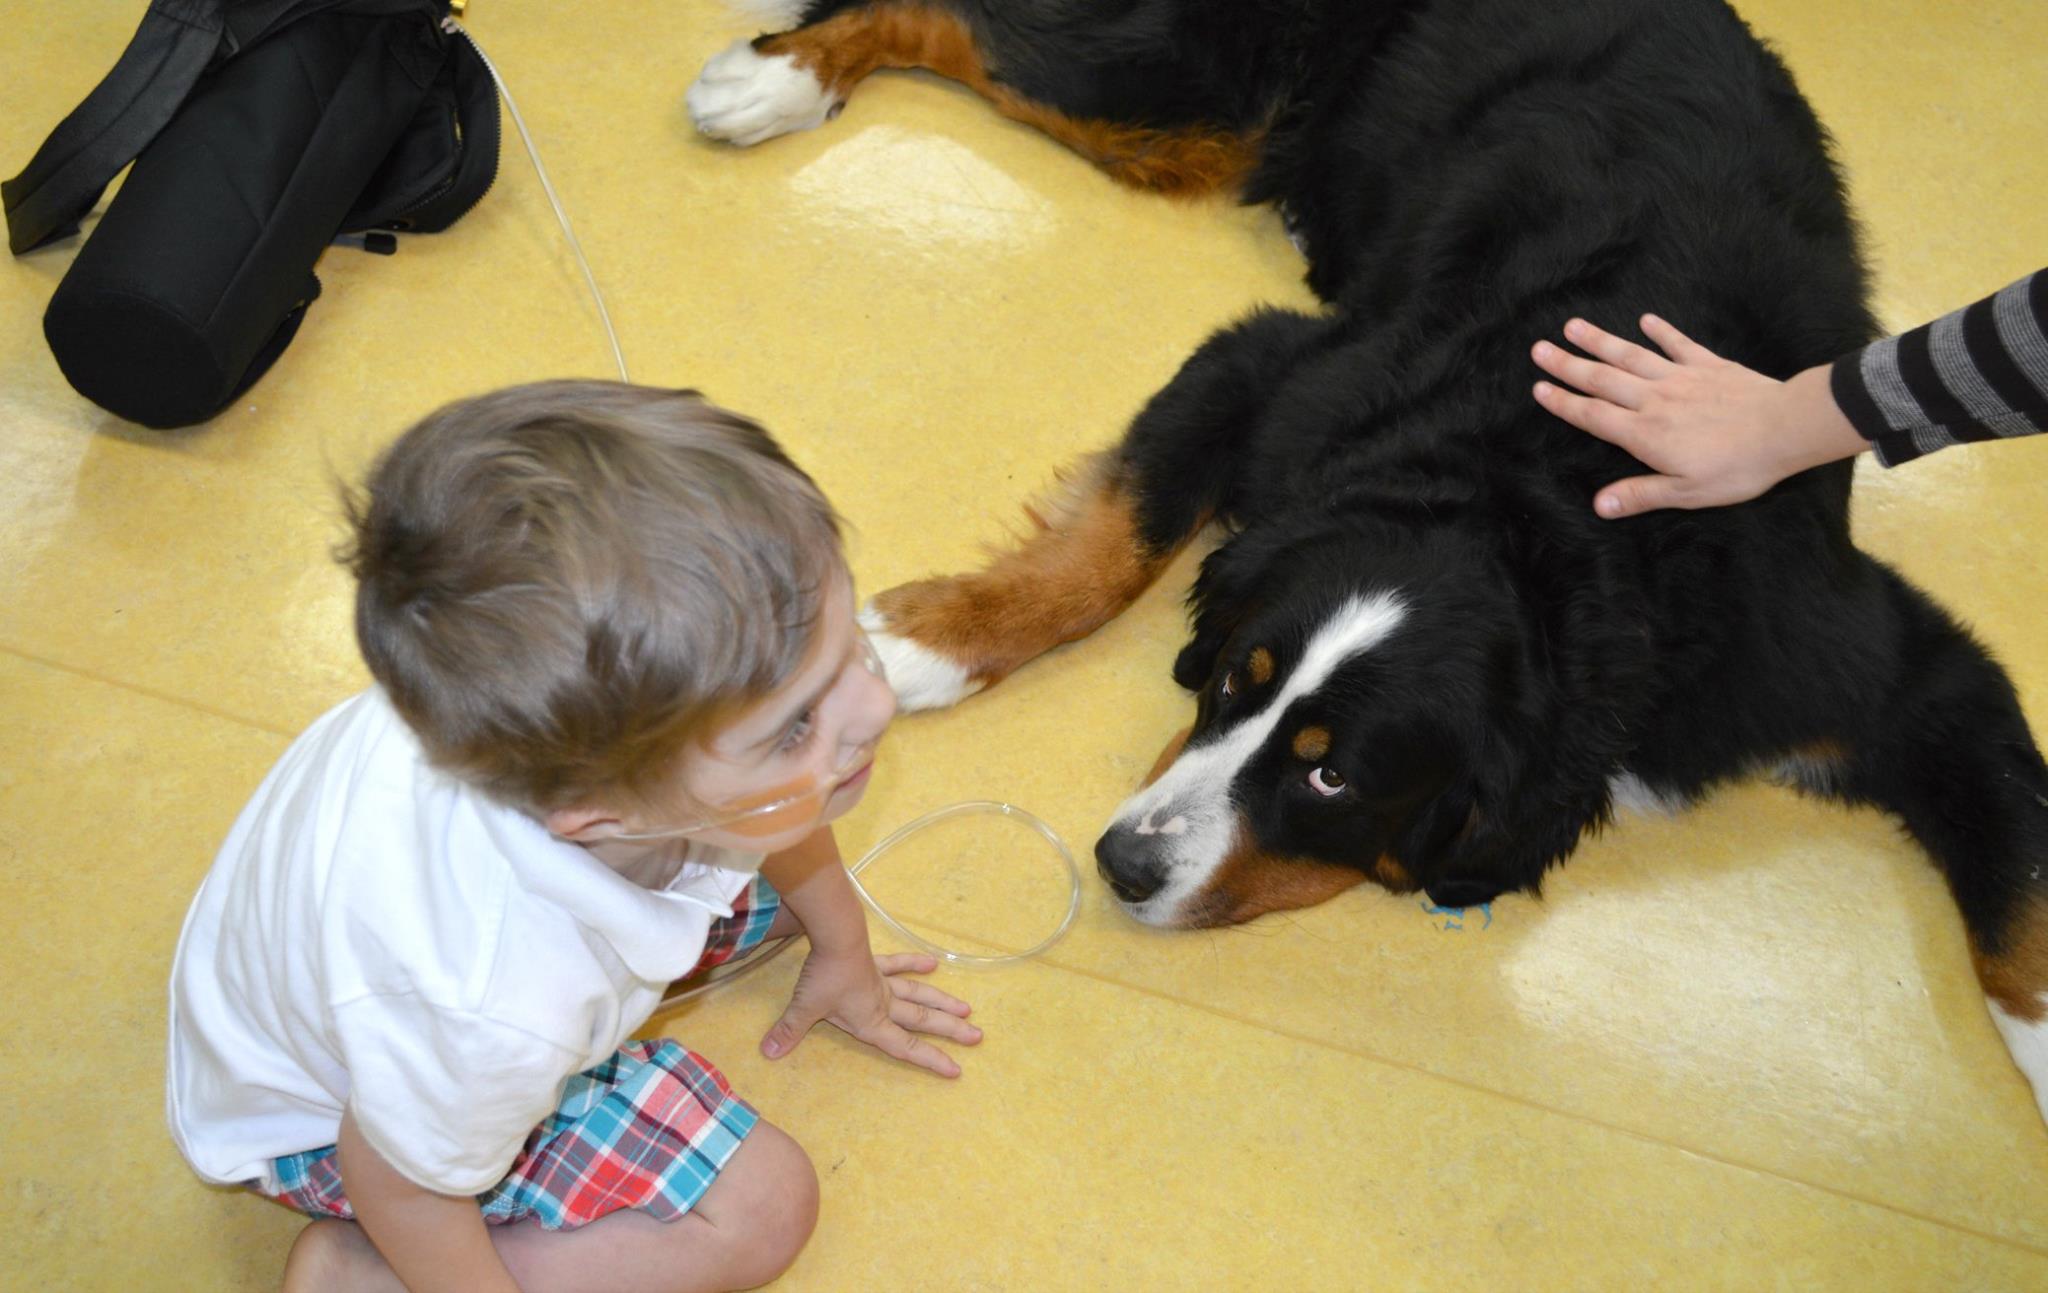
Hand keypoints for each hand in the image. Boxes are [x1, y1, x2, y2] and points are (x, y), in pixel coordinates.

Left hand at [762, 949, 979, 1077]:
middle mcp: (884, 1003)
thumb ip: (788, 1032)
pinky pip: (898, 964)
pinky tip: (933, 963)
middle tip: (977, 1036)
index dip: (930, 1060)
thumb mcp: (804, 1008)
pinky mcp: (876, 961)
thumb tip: (768, 1054)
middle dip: (949, 1031)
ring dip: (942, 1002)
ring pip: (919, 994)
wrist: (834, 936)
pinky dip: (914, 964)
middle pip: (922, 1020)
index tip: (956, 1069)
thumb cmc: (822, 976)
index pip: (905, 1046)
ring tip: (967, 1008)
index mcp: (871, 1021)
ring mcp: (882, 981)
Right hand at [1531, 315, 1868, 517]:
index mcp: (1644, 433)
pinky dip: (1661, 332)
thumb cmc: (1737, 467)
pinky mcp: (1708, 365)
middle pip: (1602, 380)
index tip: (1538, 388)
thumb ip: (1640, 495)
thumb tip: (1599, 505)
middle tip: (1538, 349)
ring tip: (1573, 325)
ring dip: (1600, 341)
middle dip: (1567, 365)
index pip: (1593, 416)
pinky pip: (1678, 344)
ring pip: (1630, 356)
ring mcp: (1680, 378)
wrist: (1785, 428)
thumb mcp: (1685, 493)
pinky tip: (1646, 320)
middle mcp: (1654, 400)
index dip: (1563, 403)